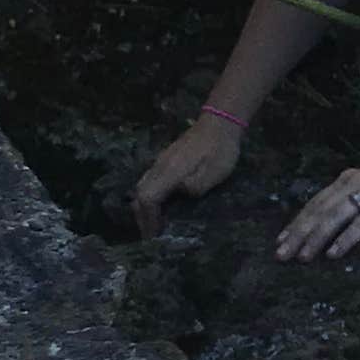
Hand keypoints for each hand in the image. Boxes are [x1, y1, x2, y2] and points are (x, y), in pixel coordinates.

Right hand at [135, 112, 244, 231]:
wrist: (219, 124)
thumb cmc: (219, 151)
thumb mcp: (213, 174)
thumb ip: (194, 188)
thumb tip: (180, 194)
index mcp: (169, 171)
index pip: (148, 198)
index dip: (149, 219)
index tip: (154, 236)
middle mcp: (159, 166)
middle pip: (139, 194)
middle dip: (142, 216)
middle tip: (150, 235)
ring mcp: (161, 162)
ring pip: (143, 187)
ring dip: (144, 207)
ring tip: (154, 224)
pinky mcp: (166, 160)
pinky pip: (150, 182)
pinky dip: (150, 197)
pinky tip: (161, 206)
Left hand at [276, 160, 359, 261]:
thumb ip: (352, 206)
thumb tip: (324, 231)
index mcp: (350, 178)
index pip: (316, 202)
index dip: (297, 223)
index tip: (280, 242)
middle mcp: (358, 180)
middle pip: (321, 210)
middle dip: (299, 233)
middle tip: (282, 255)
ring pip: (337, 216)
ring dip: (317, 238)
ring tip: (304, 257)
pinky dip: (346, 239)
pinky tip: (334, 254)